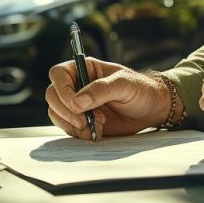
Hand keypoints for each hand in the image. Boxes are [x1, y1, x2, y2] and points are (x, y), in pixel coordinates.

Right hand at [46, 58, 172, 139]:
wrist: (151, 110)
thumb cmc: (140, 90)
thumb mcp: (124, 84)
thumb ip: (101, 90)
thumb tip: (78, 102)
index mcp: (83, 69)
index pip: (58, 74)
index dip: (62, 90)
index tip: (77, 105)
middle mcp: (76, 85)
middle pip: (52, 96)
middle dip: (66, 111)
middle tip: (84, 121)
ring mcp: (77, 104)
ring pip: (56, 114)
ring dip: (73, 124)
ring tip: (98, 125)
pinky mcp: (81, 121)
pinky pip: (68, 128)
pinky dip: (79, 133)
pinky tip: (98, 131)